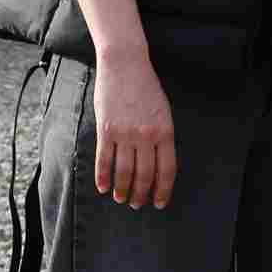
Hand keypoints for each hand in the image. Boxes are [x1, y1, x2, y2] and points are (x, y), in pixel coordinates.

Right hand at [92, 49, 176, 209]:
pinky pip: (105, 159)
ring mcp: (126, 133)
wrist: (125, 66)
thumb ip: (161, 136)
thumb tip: (158, 162)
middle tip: (137, 205)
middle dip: (142, 193)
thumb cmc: (146, 88)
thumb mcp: (163, 112)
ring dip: (123, 189)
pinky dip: (104, 176)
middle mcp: (147, 135)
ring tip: (121, 199)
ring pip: (125, 171)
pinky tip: (104, 187)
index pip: (167, 168)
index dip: (163, 189)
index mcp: (166, 131)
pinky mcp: (106, 130)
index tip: (159, 202)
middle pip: (145, 174)